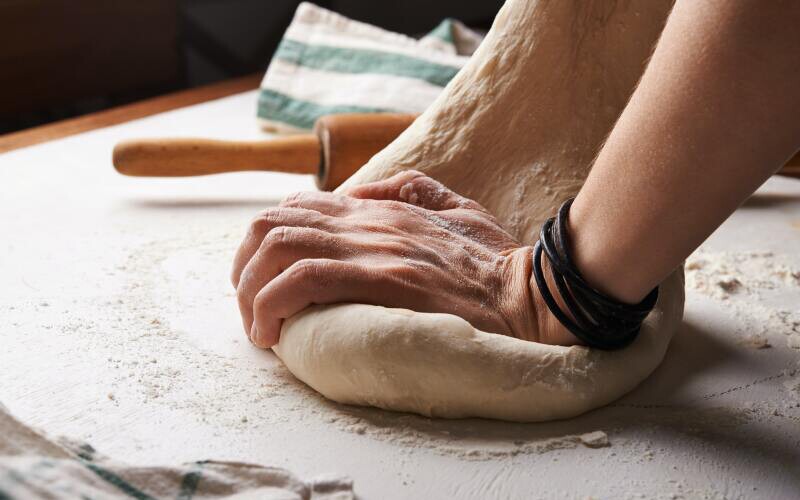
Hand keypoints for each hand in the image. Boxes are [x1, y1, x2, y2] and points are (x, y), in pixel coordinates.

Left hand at [232, 170, 575, 347]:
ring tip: (258, 327)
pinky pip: (303, 280)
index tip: (265, 282)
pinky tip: (272, 334)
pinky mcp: (382, 279)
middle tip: (251, 309)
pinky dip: (272, 304)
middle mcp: (368, 221)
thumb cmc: (496, 262)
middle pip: (272, 224)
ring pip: (278, 248)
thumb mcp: (456, 207)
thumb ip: (410, 190)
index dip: (266, 243)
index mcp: (380, 208)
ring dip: (251, 290)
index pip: (297, 207)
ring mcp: (373, 248)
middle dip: (244, 268)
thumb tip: (362, 191)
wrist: (531, 294)